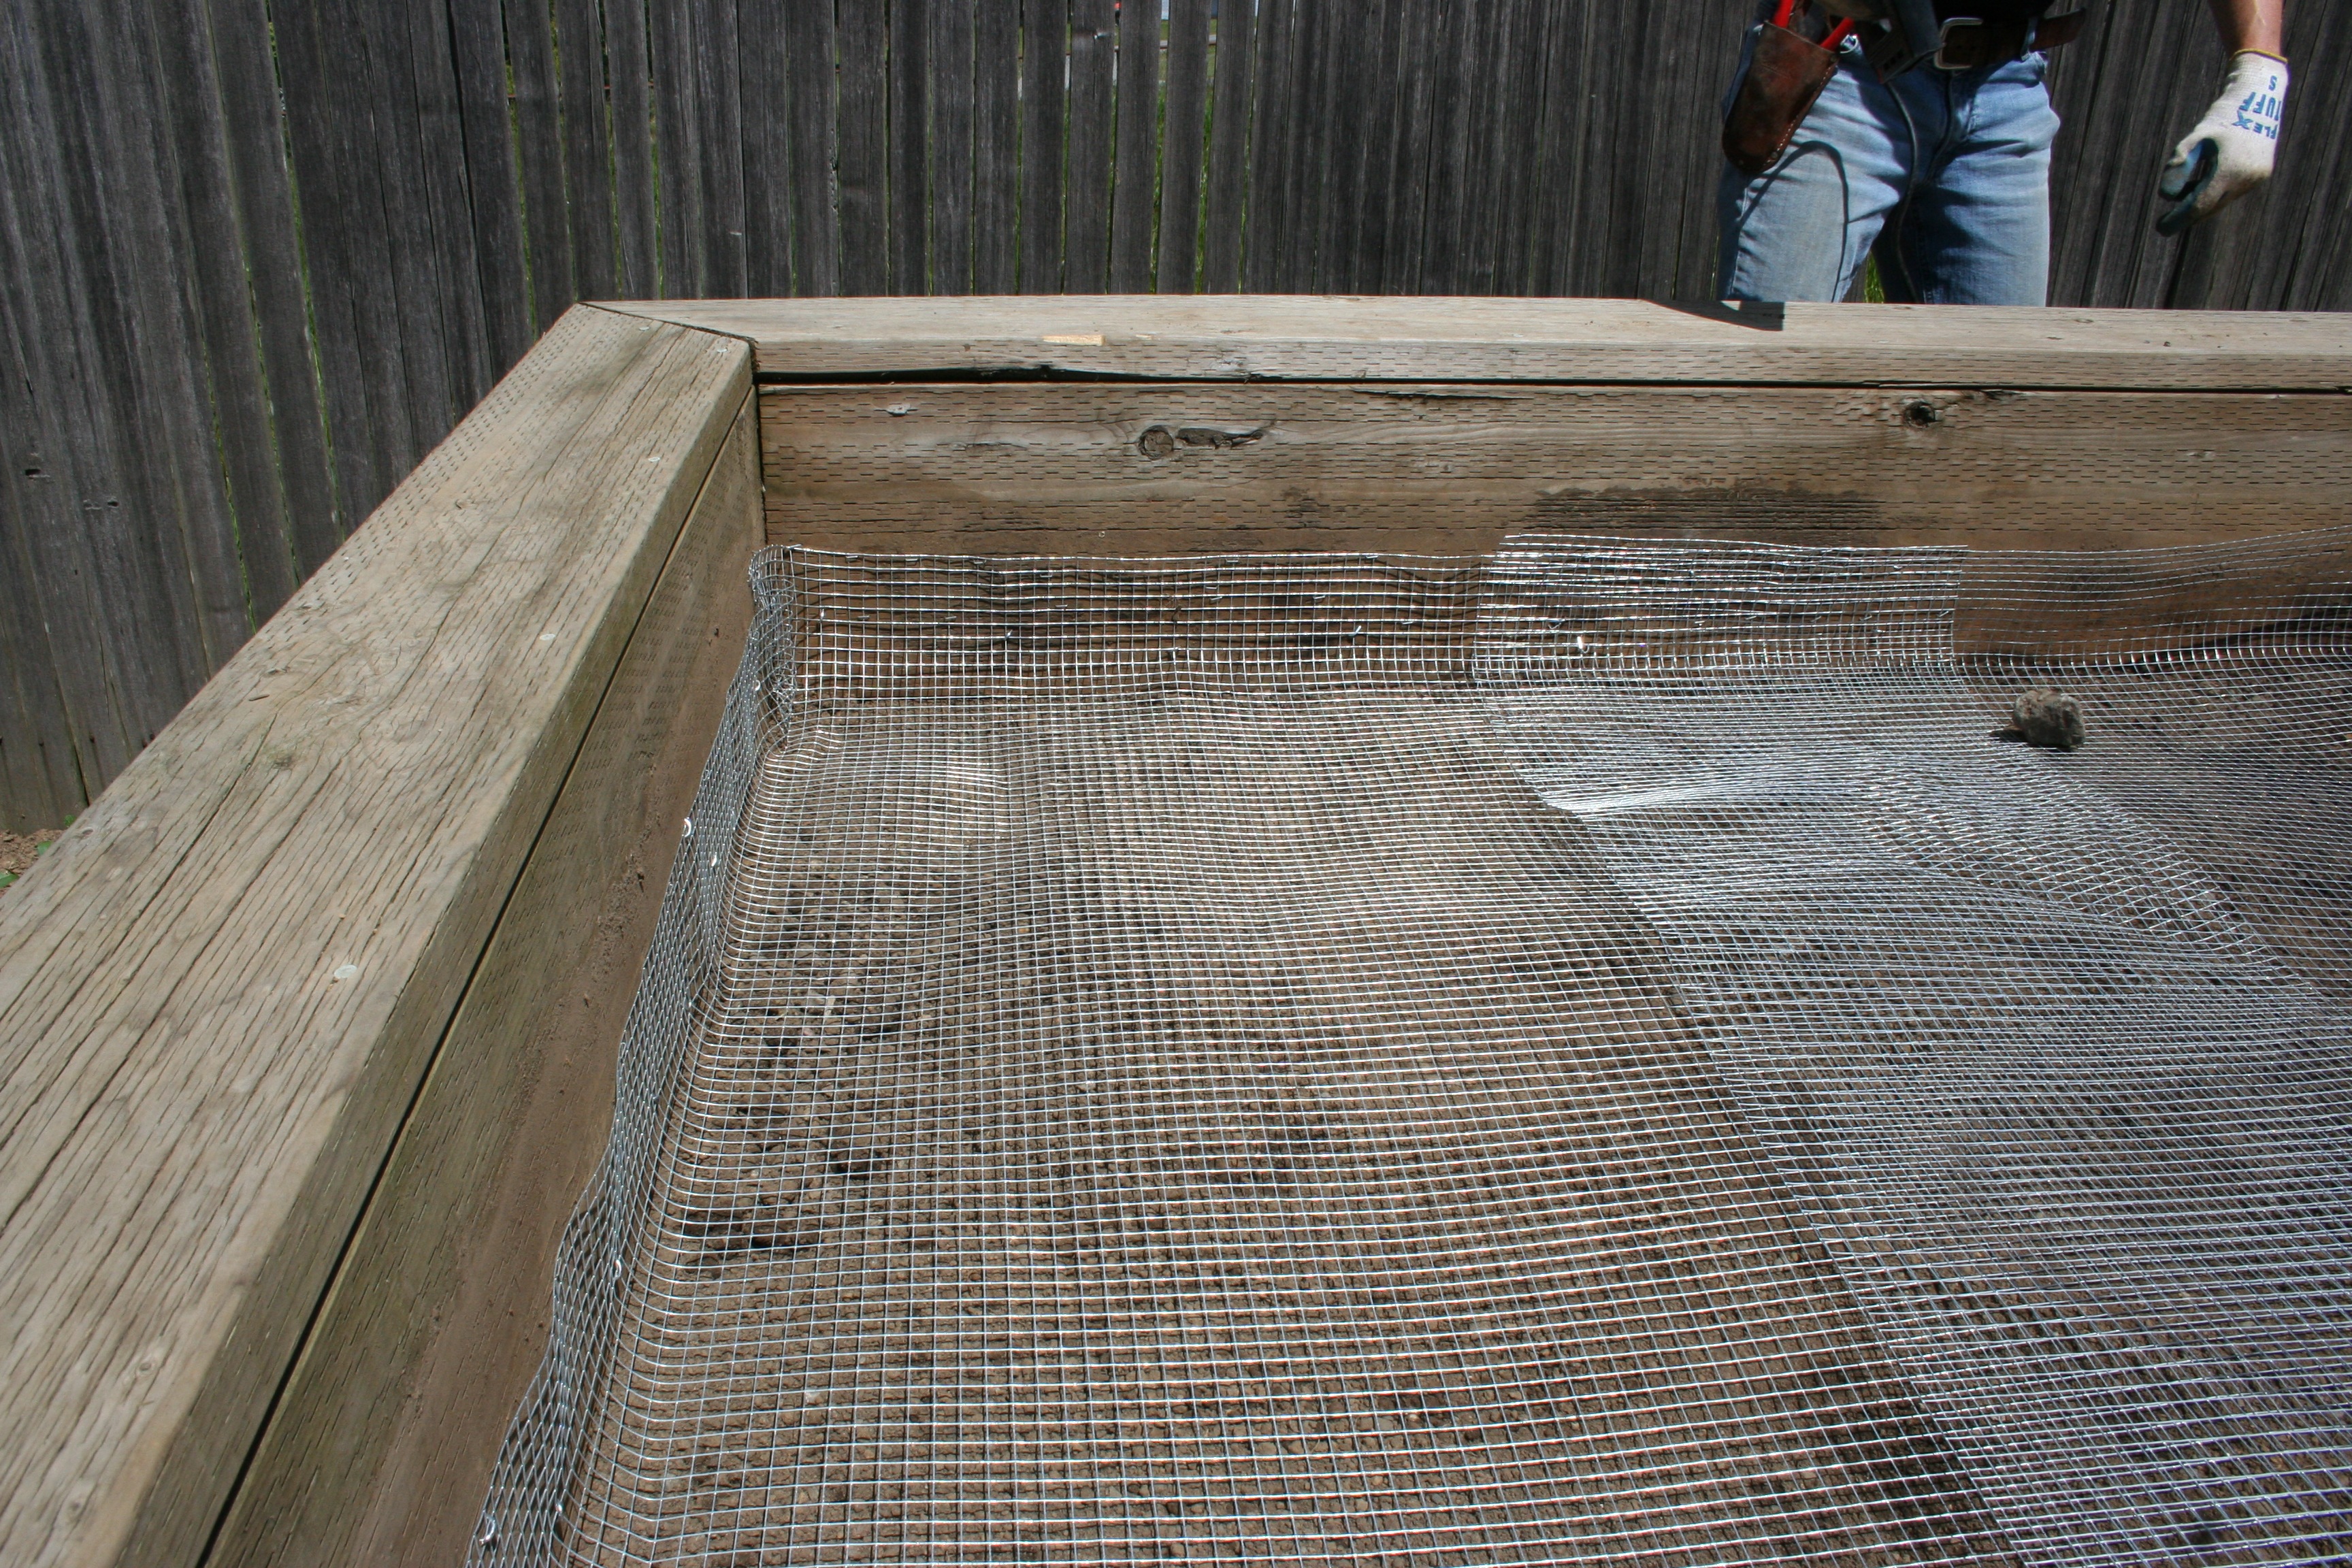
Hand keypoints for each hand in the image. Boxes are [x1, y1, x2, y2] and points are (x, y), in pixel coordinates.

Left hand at [2157, 51, 2287, 234]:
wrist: (2260, 97)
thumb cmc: (2223, 115)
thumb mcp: (2196, 137)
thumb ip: (2180, 165)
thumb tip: (2166, 196)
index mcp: (2231, 169)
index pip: (2200, 204)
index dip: (2179, 218)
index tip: (2160, 228)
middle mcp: (2248, 178)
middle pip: (2211, 207)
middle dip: (2187, 216)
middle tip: (2164, 225)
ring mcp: (2257, 177)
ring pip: (2222, 200)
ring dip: (2200, 204)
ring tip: (2180, 202)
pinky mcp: (2261, 174)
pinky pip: (2232, 191)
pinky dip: (2214, 193)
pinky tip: (2195, 189)